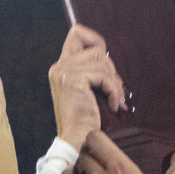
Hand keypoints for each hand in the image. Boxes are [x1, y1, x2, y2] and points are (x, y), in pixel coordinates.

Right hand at [51, 25, 126, 149]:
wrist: (77, 140)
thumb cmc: (84, 120)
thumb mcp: (86, 89)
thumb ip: (92, 70)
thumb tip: (108, 58)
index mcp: (60, 67)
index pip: (76, 33)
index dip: (95, 39)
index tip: (106, 56)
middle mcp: (59, 66)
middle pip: (96, 49)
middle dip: (111, 69)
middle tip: (115, 90)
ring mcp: (65, 72)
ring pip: (102, 61)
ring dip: (114, 82)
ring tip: (114, 100)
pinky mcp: (74, 79)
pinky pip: (103, 75)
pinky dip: (113, 90)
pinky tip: (112, 104)